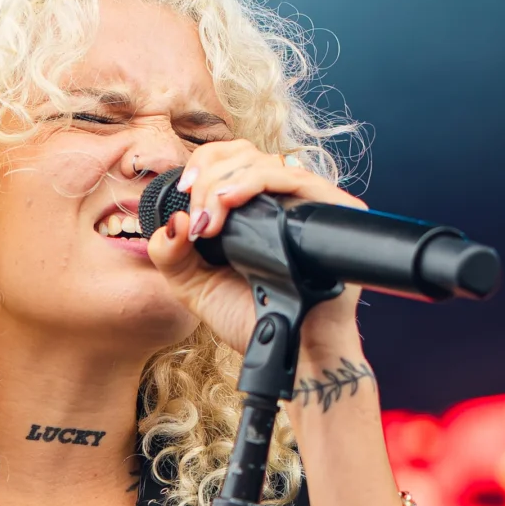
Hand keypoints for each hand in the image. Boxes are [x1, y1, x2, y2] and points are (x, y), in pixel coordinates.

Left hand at [144, 140, 367, 357]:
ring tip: (210, 219)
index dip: (205, 164)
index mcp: (253, 210)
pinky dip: (259, 181)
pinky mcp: (334, 211)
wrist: (289, 351)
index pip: (232, 159)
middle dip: (209, 178)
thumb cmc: (250, 320)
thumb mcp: (195, 286)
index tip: (186, 191)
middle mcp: (283, 201)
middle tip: (199, 221)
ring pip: (267, 161)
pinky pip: (298, 177)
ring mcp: (309, 204)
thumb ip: (170, 254)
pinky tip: (232, 201)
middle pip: (245, 153)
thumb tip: (173, 220)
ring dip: (227, 182)